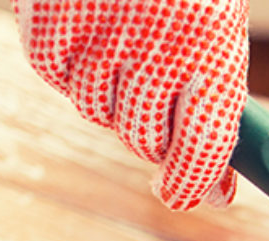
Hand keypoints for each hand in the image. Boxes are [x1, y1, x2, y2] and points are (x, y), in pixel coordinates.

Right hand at [14, 0, 248, 209]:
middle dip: (153, 136)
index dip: (190, 184)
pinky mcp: (49, 14)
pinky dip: (65, 64)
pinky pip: (49, 69)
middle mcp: (158, 49)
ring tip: (128, 52)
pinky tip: (89, 32)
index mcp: (215, 54)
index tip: (185, 195)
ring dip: (110, 98)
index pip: (201, 150)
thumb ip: (219, 109)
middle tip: (159, 104)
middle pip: (143, 137)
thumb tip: (211, 194)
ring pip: (94, 109)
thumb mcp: (220, 30)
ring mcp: (100, 31)